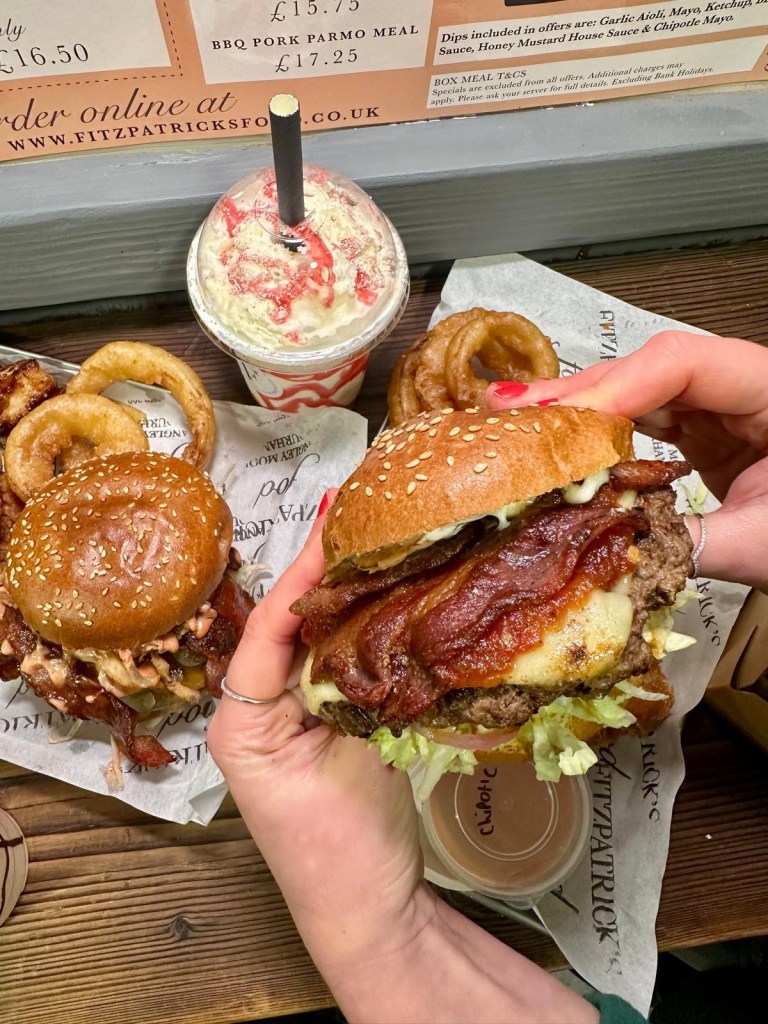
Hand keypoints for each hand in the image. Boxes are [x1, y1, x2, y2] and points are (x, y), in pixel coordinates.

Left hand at [207, 505, 429, 978]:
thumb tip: (373, 607)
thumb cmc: (345, 847)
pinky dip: (359, 630)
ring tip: (371, 541)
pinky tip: (385, 597)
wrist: (369, 912)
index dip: (304, 569)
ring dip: (343, 595)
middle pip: (289, 624)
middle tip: (358, 514)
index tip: (334, 517)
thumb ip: (352, 682)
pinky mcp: (319, 722)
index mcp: (240, 717)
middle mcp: (253, 709)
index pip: (272, 622)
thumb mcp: (351, 756)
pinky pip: (334, 663)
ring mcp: (286, 716)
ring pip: (312, 640)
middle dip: (322, 571)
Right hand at [486, 330, 767, 589]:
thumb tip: (611, 553)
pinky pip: (643, 422)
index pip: (684, 362)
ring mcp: (722, 407)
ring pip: (639, 392)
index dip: (616, 386)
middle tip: (515, 415)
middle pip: (649, 370)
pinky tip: (562, 444)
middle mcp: (744, 385)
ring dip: (580, 411)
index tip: (562, 421)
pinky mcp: (704, 432)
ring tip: (522, 425)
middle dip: (580, 394)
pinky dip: (600, 436)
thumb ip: (692, 545)